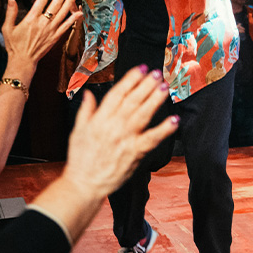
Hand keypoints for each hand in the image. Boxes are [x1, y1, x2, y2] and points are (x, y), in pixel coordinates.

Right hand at [1, 0, 81, 68]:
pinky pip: (66, 26)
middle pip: (55, 4)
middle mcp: (42, 23)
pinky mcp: (55, 37)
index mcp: (30, 19)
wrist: (23, 61)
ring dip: (70, 2)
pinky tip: (79, 12)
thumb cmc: (14, 45)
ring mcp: (50, 30)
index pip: (41, 0)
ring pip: (63, 13)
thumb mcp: (7, 28)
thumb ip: (10, 13)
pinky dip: (73, 19)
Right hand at [63, 67, 178, 198]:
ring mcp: (125, 139)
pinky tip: (174, 120)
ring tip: (165, 87)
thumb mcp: (77, 131)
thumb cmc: (81, 159)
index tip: (141, 69)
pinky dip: (164, 129)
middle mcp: (113, 126)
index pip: (117, 94)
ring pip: (143, 115)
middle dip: (146, 85)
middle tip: (157, 73)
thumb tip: (89, 93)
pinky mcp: (135, 153)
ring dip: (155, 100)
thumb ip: (86, 110)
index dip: (130, 79)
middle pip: (132, 101)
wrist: (84, 184)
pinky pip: (152, 139)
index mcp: (100, 119)